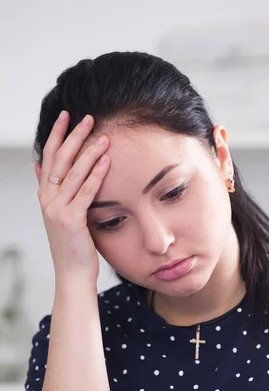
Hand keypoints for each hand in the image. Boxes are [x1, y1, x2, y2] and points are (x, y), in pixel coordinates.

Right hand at [34, 111, 110, 285]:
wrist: (72, 274)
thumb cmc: (73, 246)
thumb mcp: (59, 214)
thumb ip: (52, 190)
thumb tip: (39, 167)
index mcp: (45, 196)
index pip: (49, 157)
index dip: (56, 135)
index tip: (65, 116)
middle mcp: (47, 200)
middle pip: (59, 160)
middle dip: (73, 136)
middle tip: (88, 117)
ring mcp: (57, 209)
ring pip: (73, 173)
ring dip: (89, 152)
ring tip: (104, 136)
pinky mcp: (71, 220)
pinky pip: (86, 192)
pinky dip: (96, 175)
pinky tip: (106, 161)